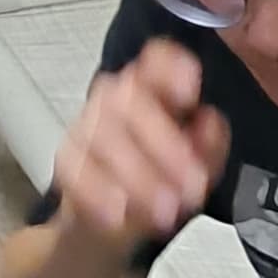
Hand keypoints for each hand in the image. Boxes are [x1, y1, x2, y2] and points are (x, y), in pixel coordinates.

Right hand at [51, 38, 228, 264]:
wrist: (115, 218)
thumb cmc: (160, 177)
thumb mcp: (198, 162)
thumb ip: (210, 141)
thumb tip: (208, 124)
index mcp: (153, 87)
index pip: (156, 59)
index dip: (171, 68)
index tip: (189, 92)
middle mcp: (116, 98)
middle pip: (130, 99)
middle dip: (165, 143)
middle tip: (193, 183)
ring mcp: (87, 127)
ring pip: (104, 136)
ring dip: (139, 175)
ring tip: (166, 209)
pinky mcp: (67, 162)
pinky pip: (77, 171)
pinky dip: (100, 193)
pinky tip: (120, 213)